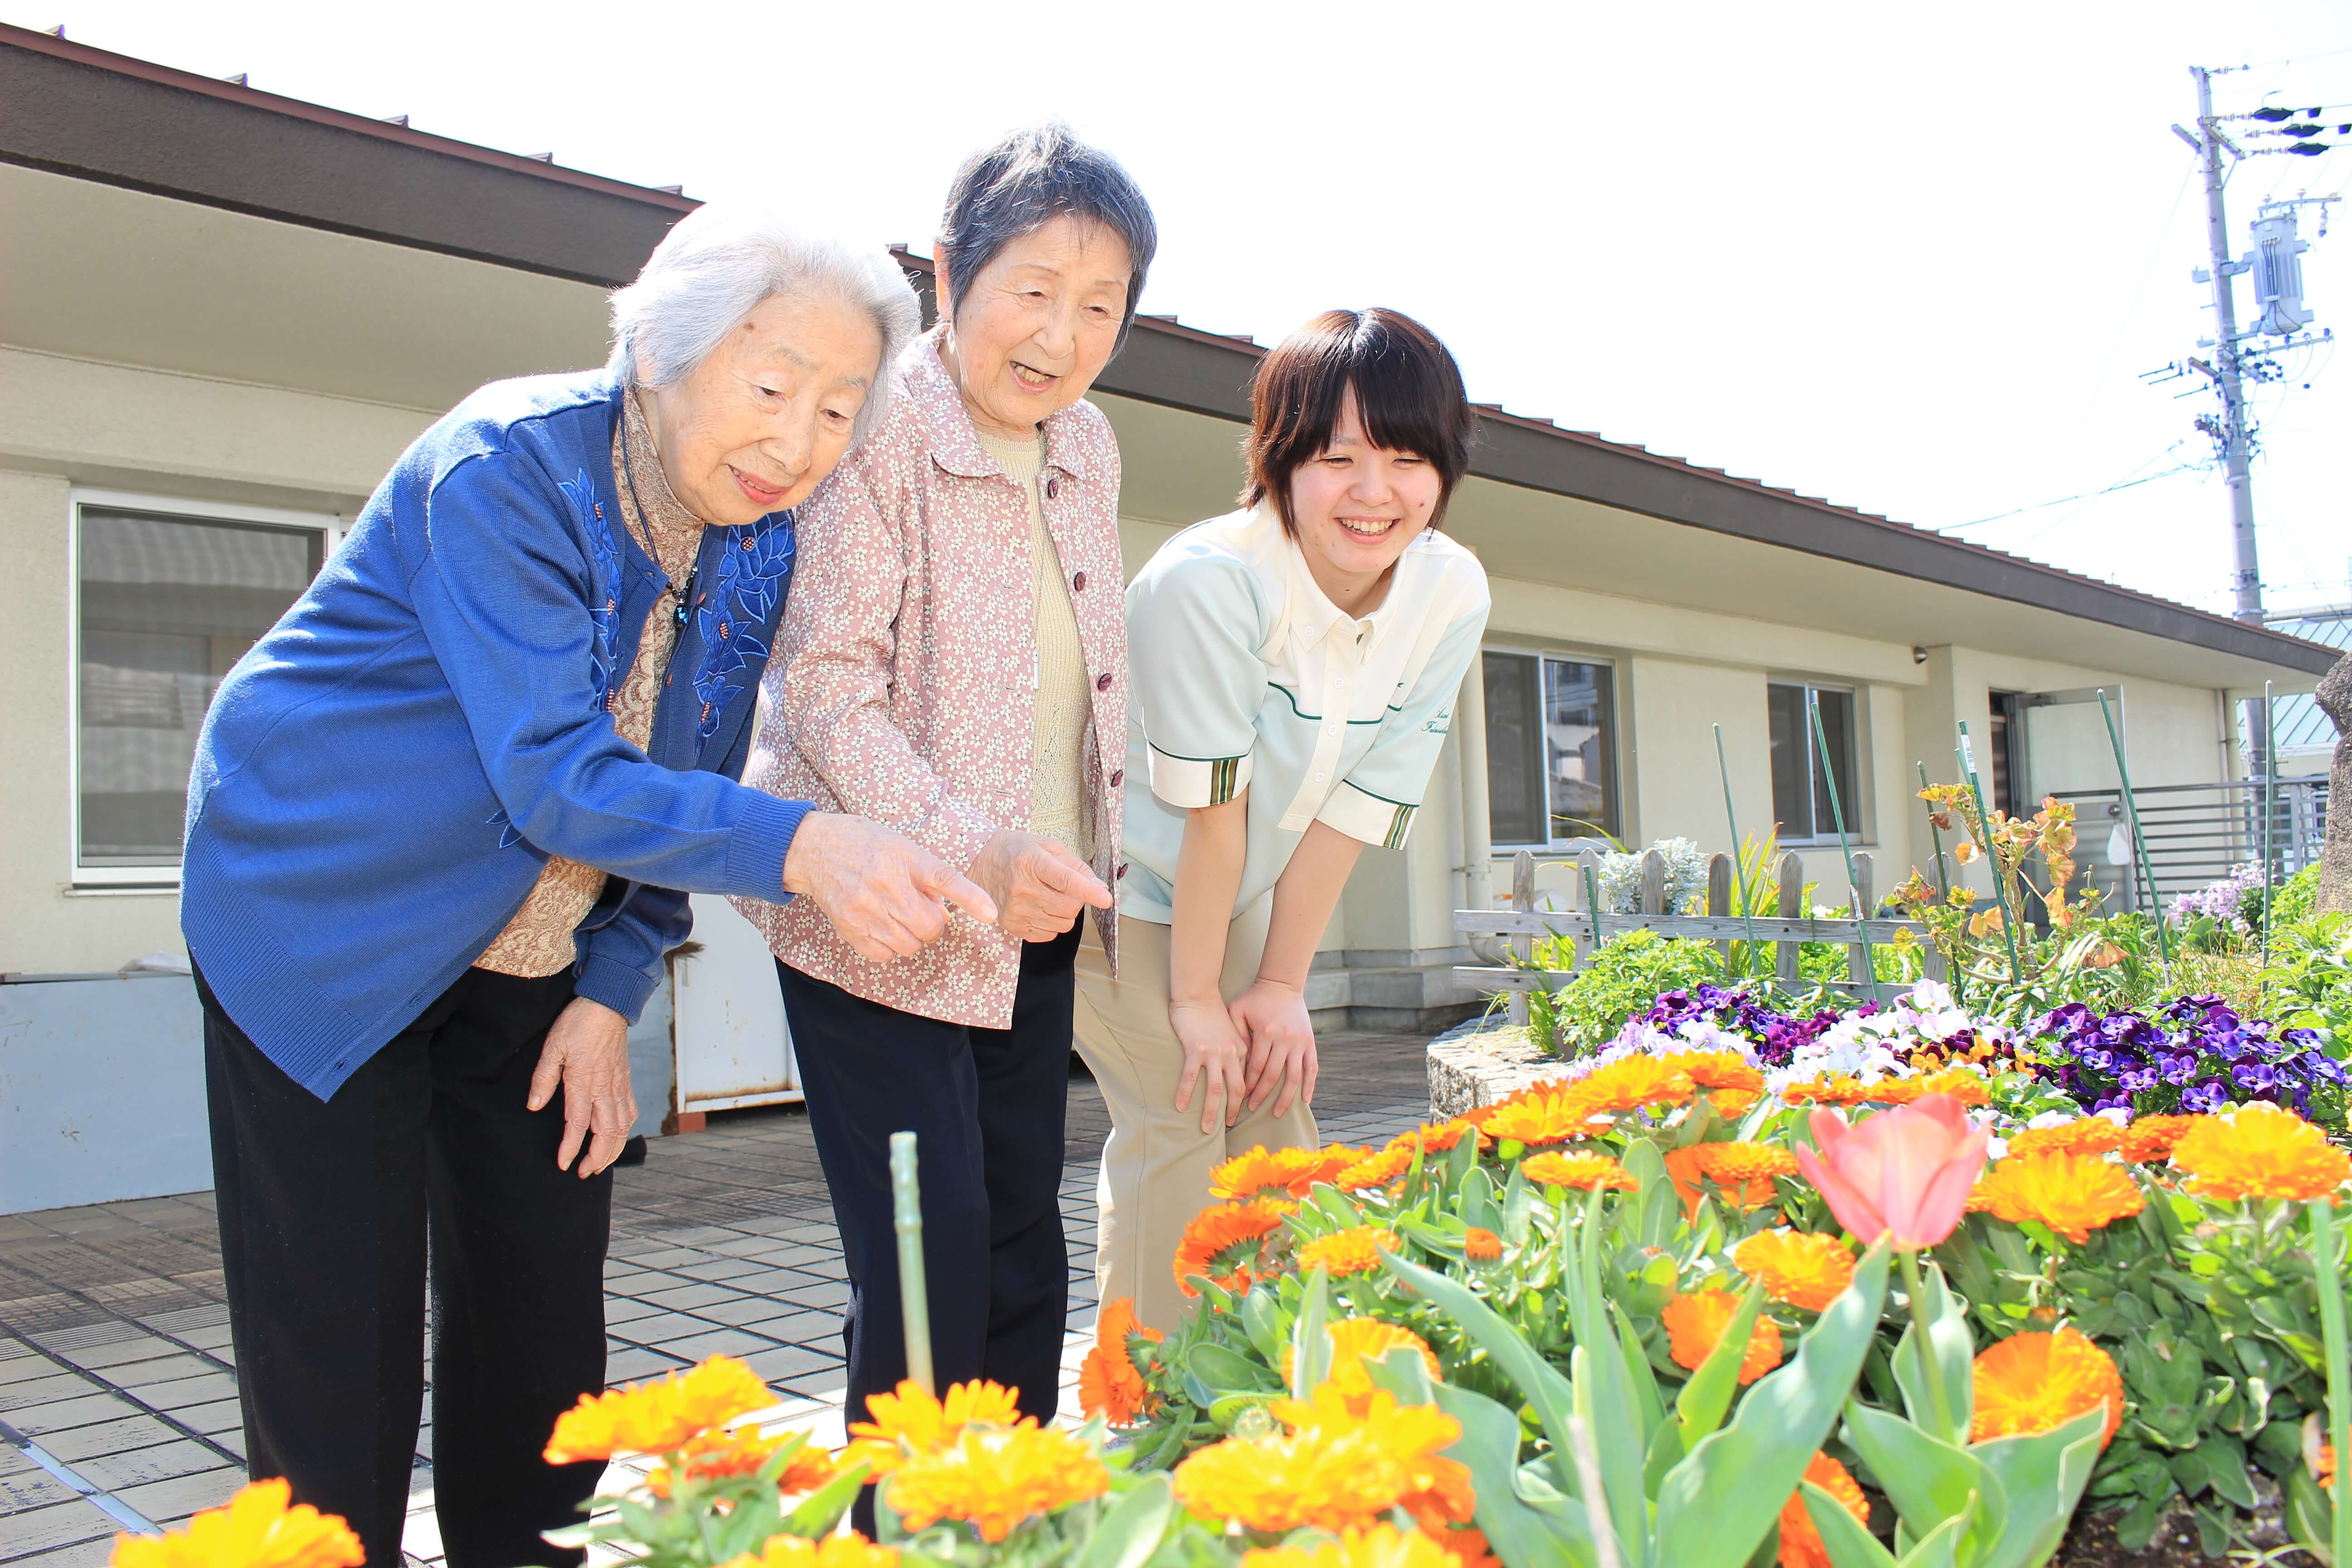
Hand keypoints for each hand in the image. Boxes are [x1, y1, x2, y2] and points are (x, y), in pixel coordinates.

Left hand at [527, 997, 636, 1176]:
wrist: (608, 1004)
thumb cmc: (578, 1023)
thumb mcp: (552, 1048)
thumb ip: (543, 1079)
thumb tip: (534, 1106)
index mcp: (584, 1082)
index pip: (577, 1124)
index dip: (570, 1148)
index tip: (564, 1165)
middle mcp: (605, 1088)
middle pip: (606, 1133)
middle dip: (597, 1158)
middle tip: (585, 1173)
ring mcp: (619, 1086)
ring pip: (622, 1127)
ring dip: (613, 1149)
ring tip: (601, 1163)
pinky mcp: (625, 1080)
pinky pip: (630, 1112)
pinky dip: (625, 1131)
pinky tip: (617, 1137)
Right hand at [783, 812, 998, 962]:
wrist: (815, 849)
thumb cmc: (865, 845)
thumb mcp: (902, 847)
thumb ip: (927, 876)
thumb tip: (944, 913)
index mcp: (905, 858)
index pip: (945, 879)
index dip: (970, 898)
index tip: (991, 914)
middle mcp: (886, 884)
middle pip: (930, 927)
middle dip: (932, 924)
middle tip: (918, 909)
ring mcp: (866, 908)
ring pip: (910, 945)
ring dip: (911, 937)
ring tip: (897, 916)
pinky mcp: (849, 927)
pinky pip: (885, 955)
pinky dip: (889, 948)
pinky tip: (881, 927)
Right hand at [967, 830, 1112, 942]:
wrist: (980, 861)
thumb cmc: (1017, 851)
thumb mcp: (1047, 846)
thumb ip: (1076, 866)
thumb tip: (1100, 887)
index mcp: (1032, 861)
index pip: (1065, 880)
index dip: (1088, 891)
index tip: (1105, 899)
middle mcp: (1022, 887)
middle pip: (1069, 907)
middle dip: (1076, 900)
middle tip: (1065, 889)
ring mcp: (1015, 910)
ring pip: (1062, 924)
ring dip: (1065, 913)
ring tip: (1050, 896)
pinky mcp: (1012, 926)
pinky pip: (1048, 935)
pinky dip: (1052, 924)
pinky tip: (1040, 908)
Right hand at [1171, 997, 1250, 1134]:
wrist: (1198, 995)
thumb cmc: (1213, 1014)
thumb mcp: (1234, 1031)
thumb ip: (1238, 1050)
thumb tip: (1239, 1070)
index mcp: (1242, 1050)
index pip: (1246, 1080)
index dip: (1245, 1099)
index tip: (1241, 1113)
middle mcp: (1231, 1054)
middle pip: (1236, 1090)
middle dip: (1233, 1111)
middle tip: (1229, 1126)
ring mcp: (1213, 1053)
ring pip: (1215, 1089)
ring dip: (1211, 1111)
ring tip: (1206, 1129)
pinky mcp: (1195, 1050)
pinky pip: (1190, 1077)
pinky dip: (1185, 1093)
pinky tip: (1179, 1107)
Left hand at [1230, 979, 1317, 1117]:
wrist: (1281, 984)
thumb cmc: (1254, 998)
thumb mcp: (1237, 1010)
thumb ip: (1236, 1034)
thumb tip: (1238, 1063)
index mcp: (1265, 1033)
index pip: (1256, 1067)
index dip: (1248, 1084)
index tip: (1241, 1097)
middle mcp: (1285, 1039)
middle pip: (1273, 1075)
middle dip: (1262, 1095)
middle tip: (1252, 1109)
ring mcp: (1300, 1042)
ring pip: (1294, 1076)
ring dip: (1285, 1097)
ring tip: (1277, 1113)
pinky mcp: (1310, 1042)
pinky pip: (1312, 1067)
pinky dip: (1309, 1085)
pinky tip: (1305, 1100)